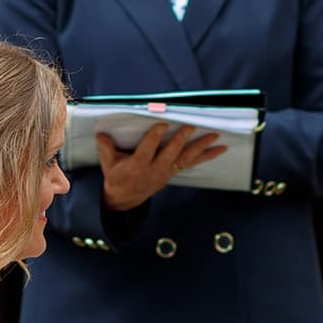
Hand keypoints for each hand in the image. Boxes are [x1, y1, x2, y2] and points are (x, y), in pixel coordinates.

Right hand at [99, 124, 226, 211]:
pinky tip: (221, 148)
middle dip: (180, 140)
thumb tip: (101, 134)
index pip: (147, 150)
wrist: (126, 198)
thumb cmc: (117, 175)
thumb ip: (106, 148)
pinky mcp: (174, 171)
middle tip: (190, 127)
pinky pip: (193, 162)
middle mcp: (155, 170)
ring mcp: (167, 171)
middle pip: (170, 154)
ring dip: (201, 147)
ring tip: (215, 136)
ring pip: (186, 158)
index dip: (154, 138)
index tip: (161, 124)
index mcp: (137, 166)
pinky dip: (207, 155)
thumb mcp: (108, 163)